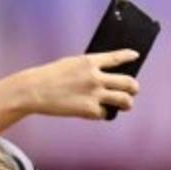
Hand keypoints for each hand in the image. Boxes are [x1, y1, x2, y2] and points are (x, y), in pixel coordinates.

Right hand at [15, 49, 139, 119]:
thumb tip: (105, 75)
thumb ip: (88, 67)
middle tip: (133, 90)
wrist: (34, 90)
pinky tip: (98, 112)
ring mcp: (94, 94)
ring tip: (126, 104)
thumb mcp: (70, 64)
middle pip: (128, 82)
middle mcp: (96, 77)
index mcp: (90, 61)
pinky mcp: (89, 110)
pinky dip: (102, 113)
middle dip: (133, 87)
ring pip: (124, 100)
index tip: (136, 55)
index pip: (117, 57)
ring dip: (128, 103)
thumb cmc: (49, 77)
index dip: (128, 56)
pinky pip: (105, 113)